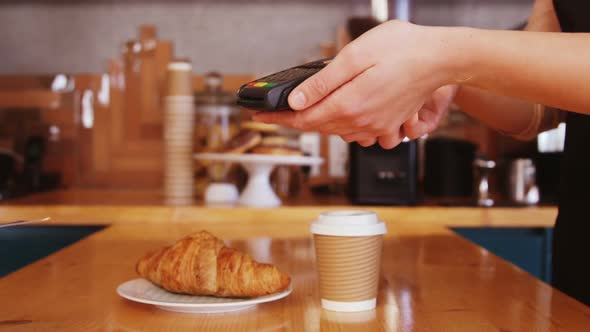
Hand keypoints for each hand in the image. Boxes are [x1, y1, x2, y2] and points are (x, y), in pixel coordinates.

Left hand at [253, 20, 454, 148]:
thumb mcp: (355, 57)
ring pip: (335, 131)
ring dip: (315, 124)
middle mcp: (362, 121)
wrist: (441, 59)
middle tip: (273, 114)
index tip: (260, 117)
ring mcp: (376, 126)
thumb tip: (297, 101)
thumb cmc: (403, 50)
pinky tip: (337, 114)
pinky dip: (339, 126)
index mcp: (350, 105)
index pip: (303, 119)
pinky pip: (355, 132)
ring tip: (299, 113)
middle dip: (292, 121)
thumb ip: (323, 83)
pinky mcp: (387, 124)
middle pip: (317, 127)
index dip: (278, 119)